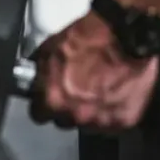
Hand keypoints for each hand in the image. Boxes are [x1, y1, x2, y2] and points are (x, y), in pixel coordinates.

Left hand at [29, 11, 158, 129]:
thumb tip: (34, 79)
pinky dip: (114, 112)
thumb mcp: (49, 49)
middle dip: (69, 108)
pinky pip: (113, 123)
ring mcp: (101, 121)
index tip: (49, 98)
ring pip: (89, 125)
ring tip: (100, 90)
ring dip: (92, 112)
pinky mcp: (124, 121)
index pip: (39, 115)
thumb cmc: (88, 38)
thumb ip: (40, 72)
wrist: (124, 34)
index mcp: (54, 100)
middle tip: (79, 89)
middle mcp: (76, 116)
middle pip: (65, 121)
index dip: (44, 105)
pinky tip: (116, 94)